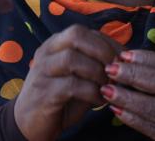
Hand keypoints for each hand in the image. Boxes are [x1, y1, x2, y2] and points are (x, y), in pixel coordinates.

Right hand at [14, 24, 122, 140]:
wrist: (29, 124)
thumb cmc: (59, 99)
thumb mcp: (79, 77)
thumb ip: (95, 66)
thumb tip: (125, 62)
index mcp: (55, 44)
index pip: (85, 31)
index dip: (108, 42)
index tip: (124, 58)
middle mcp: (46, 52)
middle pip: (76, 34)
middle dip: (103, 50)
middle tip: (117, 70)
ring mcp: (42, 70)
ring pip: (72, 58)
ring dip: (97, 72)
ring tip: (107, 86)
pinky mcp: (44, 92)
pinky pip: (72, 85)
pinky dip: (91, 92)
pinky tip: (99, 101)